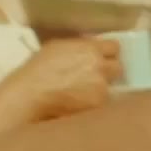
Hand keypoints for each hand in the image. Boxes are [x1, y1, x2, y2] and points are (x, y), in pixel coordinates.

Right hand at [0, 37, 120, 119]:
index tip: (102, 56)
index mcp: (90, 49)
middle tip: (95, 74)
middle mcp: (100, 67)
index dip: (108, 52)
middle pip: (118, 67)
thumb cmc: (39, 67)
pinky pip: (102, 101)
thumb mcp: (58, 47)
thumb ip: (79, 45)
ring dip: (100, 87)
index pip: (115, 47)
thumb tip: (92, 45)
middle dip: (108, 70)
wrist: (32, 93)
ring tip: (83, 90)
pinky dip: (94, 101)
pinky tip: (79, 100)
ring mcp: (101, 88)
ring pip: (110, 86)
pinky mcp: (98, 105)